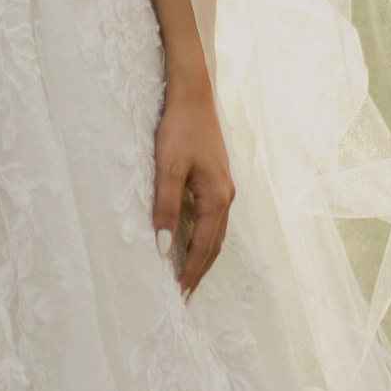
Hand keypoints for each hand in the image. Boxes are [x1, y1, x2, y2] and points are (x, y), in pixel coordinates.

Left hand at [153, 77, 233, 295]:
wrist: (193, 97)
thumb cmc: (179, 130)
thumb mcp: (167, 169)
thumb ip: (166, 208)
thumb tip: (164, 248)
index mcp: (216, 198)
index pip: (204, 245)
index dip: (192, 270)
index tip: (180, 293)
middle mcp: (226, 197)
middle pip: (215, 244)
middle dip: (201, 269)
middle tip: (186, 294)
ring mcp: (224, 188)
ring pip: (217, 232)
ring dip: (204, 255)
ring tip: (190, 275)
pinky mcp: (218, 180)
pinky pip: (214, 219)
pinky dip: (205, 237)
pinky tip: (193, 240)